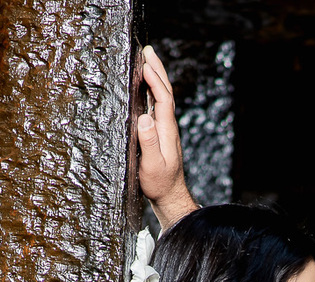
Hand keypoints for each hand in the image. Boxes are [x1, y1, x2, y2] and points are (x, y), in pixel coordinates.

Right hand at [137, 47, 197, 228]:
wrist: (170, 199)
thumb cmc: (159, 186)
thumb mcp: (153, 167)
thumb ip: (149, 143)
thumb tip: (144, 117)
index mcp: (167, 131)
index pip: (163, 99)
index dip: (155, 80)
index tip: (146, 63)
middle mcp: (168, 127)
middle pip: (165, 92)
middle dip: (157, 70)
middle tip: (148, 50)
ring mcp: (165, 130)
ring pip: (162, 97)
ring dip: (155, 77)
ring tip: (146, 60)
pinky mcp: (160, 135)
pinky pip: (157, 106)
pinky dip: (152, 91)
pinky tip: (146, 87)